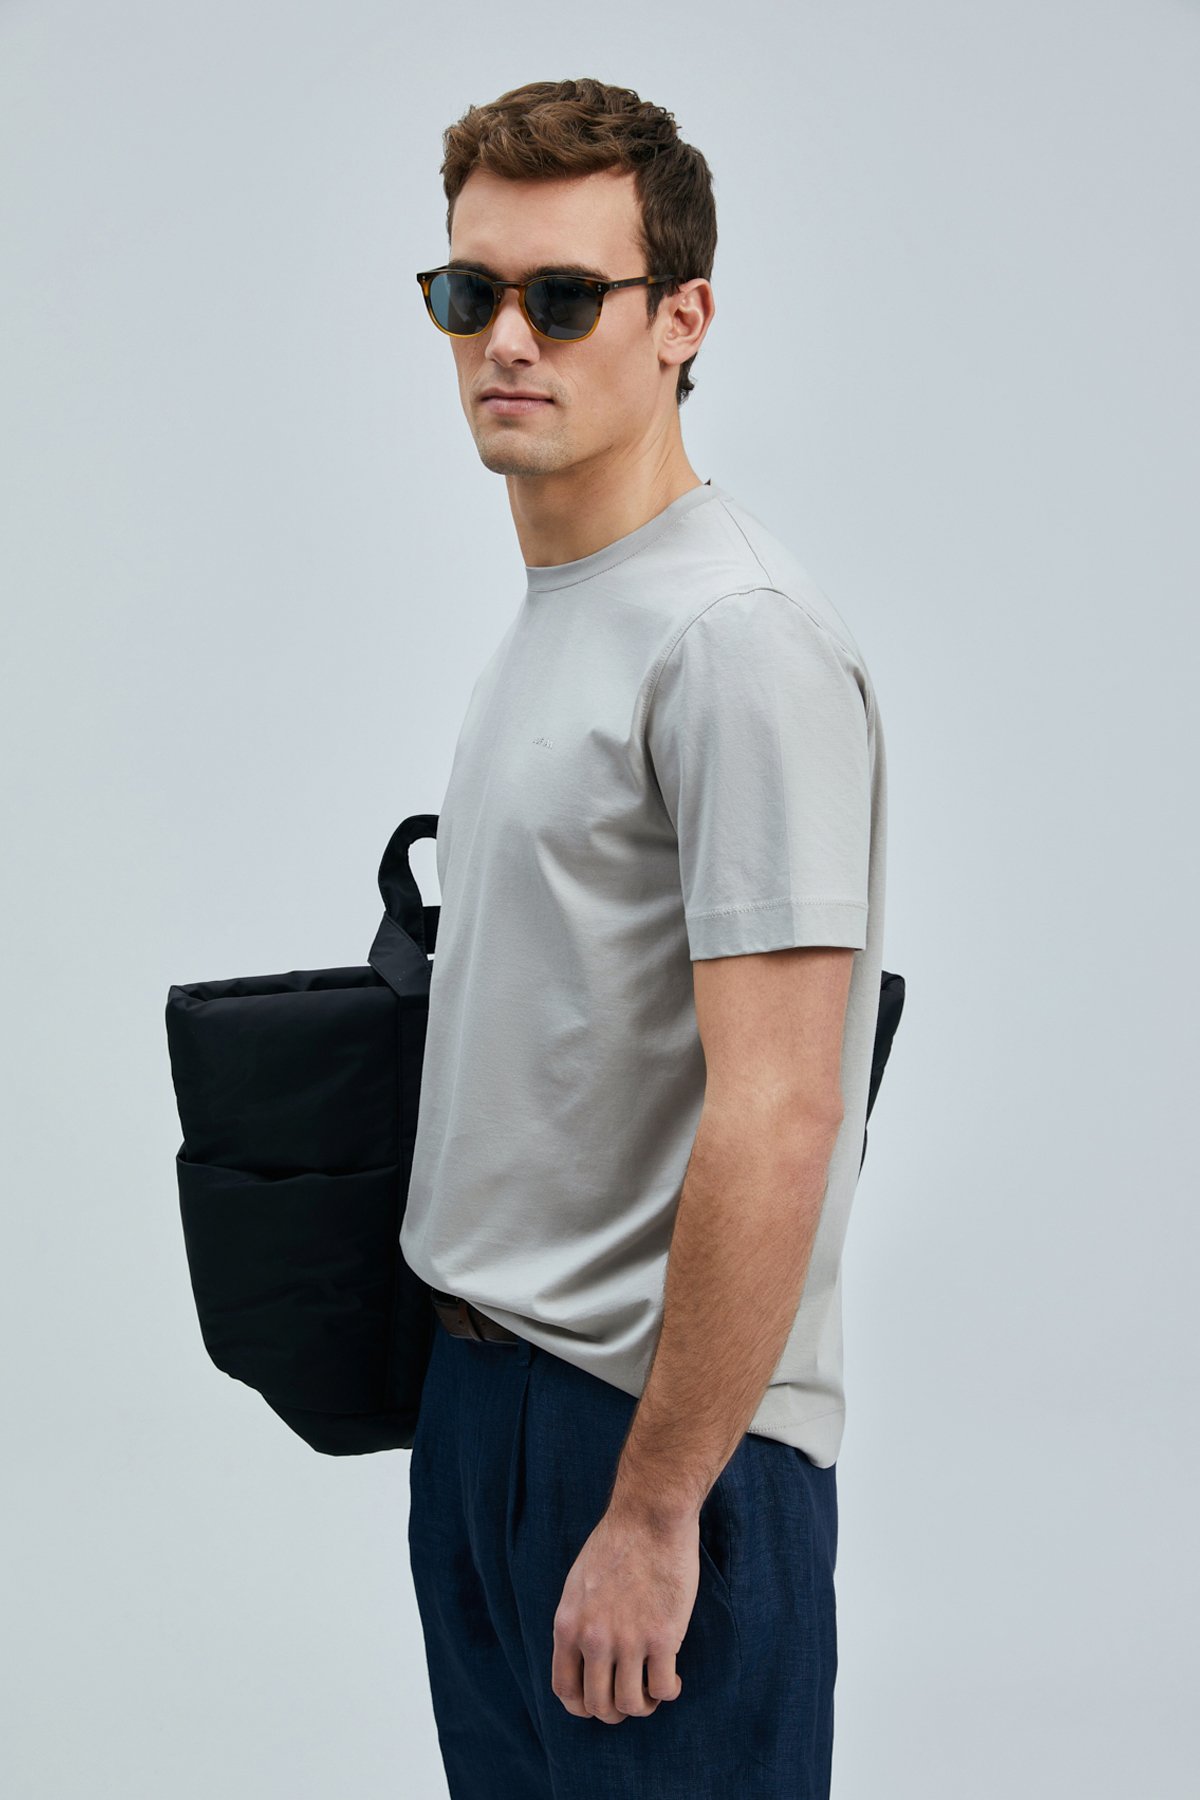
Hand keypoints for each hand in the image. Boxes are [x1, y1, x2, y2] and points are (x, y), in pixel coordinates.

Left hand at [550, 1505, 700, 1722]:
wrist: (649, 1516)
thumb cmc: (617, 1543)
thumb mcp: (578, 1584)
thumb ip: (579, 1623)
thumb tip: (584, 1658)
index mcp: (568, 1625)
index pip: (565, 1690)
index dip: (583, 1706)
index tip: (600, 1700)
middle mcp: (594, 1639)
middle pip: (598, 1705)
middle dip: (615, 1711)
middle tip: (632, 1696)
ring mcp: (628, 1640)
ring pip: (630, 1704)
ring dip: (643, 1706)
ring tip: (653, 1689)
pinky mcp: (662, 1637)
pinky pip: (663, 1689)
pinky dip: (669, 1692)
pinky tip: (673, 1677)